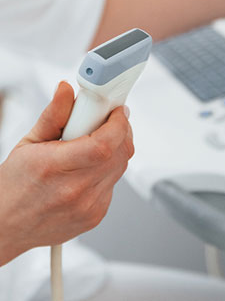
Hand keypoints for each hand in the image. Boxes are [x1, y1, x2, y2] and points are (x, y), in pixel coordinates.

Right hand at [0, 82, 133, 265]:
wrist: (5, 226)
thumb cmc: (13, 186)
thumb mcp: (28, 143)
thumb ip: (54, 114)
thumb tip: (66, 90)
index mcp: (56, 168)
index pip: (105, 143)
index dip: (118, 123)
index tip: (116, 110)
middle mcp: (75, 190)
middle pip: (119, 152)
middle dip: (120, 130)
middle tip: (106, 121)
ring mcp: (88, 206)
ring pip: (121, 167)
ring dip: (115, 149)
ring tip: (92, 146)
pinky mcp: (96, 215)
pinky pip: (114, 183)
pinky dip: (109, 170)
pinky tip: (88, 168)